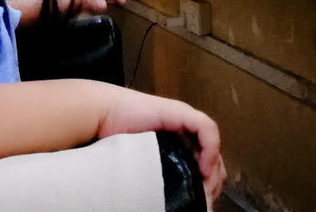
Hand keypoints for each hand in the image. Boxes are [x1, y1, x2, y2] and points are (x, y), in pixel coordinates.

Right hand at [98, 89, 224, 205]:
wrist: (102, 117)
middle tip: (203, 200)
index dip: (208, 186)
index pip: (205, 167)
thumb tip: (181, 206)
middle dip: (212, 182)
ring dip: (212, 169)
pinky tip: (203, 168)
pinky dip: (210, 149)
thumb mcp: (145, 169)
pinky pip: (207, 129)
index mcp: (177, 147)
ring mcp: (184, 121)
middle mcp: (184, 133)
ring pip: (213, 145)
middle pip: (213, 158)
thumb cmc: (115, 143)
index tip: (201, 205)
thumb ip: (161, 181)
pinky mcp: (181, 112)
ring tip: (202, 189)